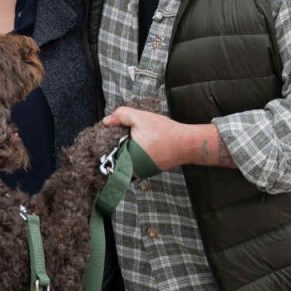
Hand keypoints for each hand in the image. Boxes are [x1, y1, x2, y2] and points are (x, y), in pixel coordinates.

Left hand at [104, 108, 231, 171]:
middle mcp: (133, 171)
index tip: (104, 139)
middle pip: (114, 161)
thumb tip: (106, 121)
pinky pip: (135, 166)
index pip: (107, 156)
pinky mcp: (148, 172)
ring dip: (124, 154)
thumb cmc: (165, 132)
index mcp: (127, 159)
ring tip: (129, 141)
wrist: (187, 144)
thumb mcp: (141, 118)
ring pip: (124, 164)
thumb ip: (122, 116)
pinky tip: (140, 147)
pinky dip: (134, 157)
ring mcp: (141, 174)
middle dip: (114, 149)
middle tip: (117, 138)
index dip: (103, 147)